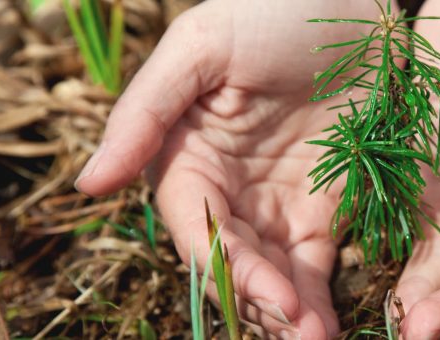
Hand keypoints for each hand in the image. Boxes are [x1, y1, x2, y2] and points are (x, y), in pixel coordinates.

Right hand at [74, 1, 385, 337]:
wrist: (351, 4)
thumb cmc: (269, 13)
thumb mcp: (201, 48)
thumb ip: (146, 113)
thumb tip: (88, 186)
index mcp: (189, 156)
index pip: (194, 226)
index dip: (224, 266)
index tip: (266, 295)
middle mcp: (229, 189)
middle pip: (233, 262)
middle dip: (261, 302)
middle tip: (300, 333)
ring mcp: (278, 203)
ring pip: (273, 275)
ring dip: (290, 314)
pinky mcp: (324, 207)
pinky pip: (316, 263)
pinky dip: (321, 296)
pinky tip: (331, 327)